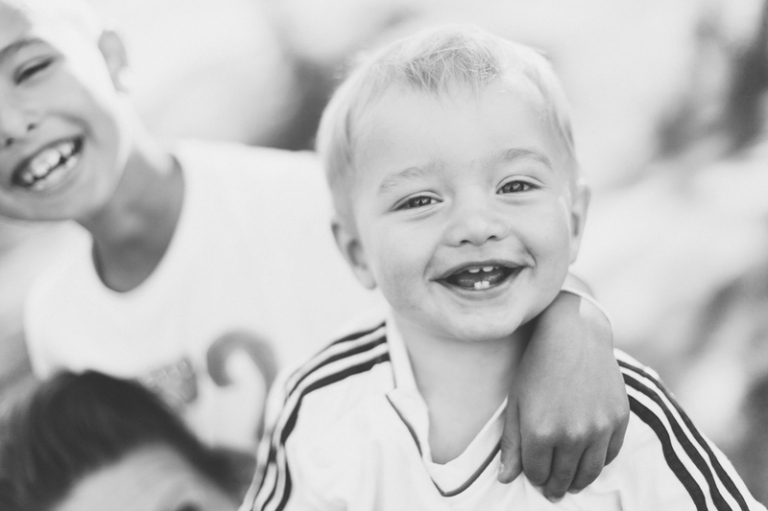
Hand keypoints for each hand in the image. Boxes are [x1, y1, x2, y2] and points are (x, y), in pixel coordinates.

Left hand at [498, 291, 628, 499]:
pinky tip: (590, 461)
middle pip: (563, 478)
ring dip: (578, 483)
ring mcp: (599, 428)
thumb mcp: (516, 402)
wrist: (574, 335)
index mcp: (540, 432)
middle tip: (553, 490)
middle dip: (555, 486)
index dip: (534, 477)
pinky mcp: (619, 419)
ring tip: (572, 484)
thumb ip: (511, 444)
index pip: (536, 473)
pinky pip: (611, 455)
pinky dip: (600, 462)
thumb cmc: (538, 366)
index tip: (534, 474)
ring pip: (589, 473)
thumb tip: (506, 479)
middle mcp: (571, 435)